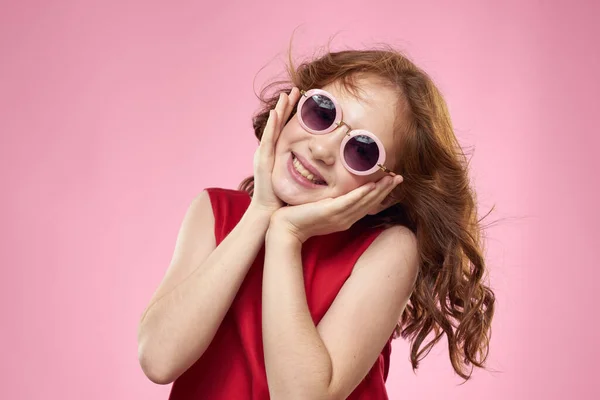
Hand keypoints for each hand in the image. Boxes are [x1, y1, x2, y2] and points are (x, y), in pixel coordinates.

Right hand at [249, 88, 300, 214]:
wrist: (269, 211)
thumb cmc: (285, 198)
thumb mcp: (299, 180)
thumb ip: (309, 169)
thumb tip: (327, 164)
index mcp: (278, 154)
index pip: (286, 129)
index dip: (292, 114)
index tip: (301, 98)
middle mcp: (270, 151)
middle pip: (279, 124)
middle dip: (286, 106)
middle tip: (294, 89)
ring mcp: (265, 154)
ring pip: (273, 127)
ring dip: (279, 110)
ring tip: (286, 95)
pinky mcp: (263, 160)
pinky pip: (268, 140)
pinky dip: (272, 126)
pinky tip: (277, 113)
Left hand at [268, 175, 403, 243]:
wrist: (284, 229)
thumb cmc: (298, 218)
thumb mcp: (319, 208)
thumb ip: (330, 202)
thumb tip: (334, 192)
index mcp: (345, 218)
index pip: (367, 204)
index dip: (381, 193)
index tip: (392, 181)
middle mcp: (346, 219)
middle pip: (371, 202)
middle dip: (386, 190)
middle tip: (399, 177)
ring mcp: (340, 216)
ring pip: (364, 201)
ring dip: (380, 190)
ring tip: (392, 178)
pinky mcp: (331, 212)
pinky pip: (350, 201)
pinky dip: (362, 194)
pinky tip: (372, 186)